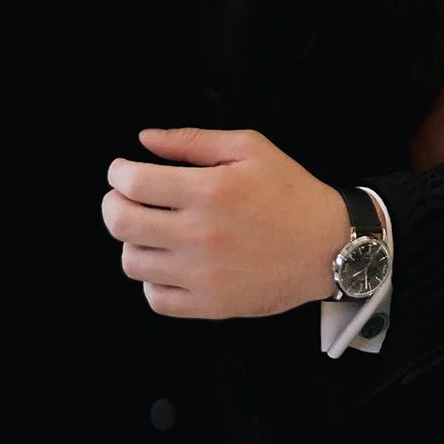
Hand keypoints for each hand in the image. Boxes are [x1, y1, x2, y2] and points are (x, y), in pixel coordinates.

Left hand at [102, 127, 348, 317]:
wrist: (329, 246)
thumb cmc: (291, 193)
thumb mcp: (250, 149)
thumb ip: (193, 141)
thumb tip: (146, 139)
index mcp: (211, 191)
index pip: (134, 183)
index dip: (118, 172)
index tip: (123, 170)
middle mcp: (202, 235)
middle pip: (121, 224)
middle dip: (113, 204)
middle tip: (124, 198)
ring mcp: (203, 274)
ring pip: (132, 262)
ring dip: (133, 241)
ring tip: (152, 229)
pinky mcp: (210, 304)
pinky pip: (155, 298)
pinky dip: (153, 280)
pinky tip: (169, 261)